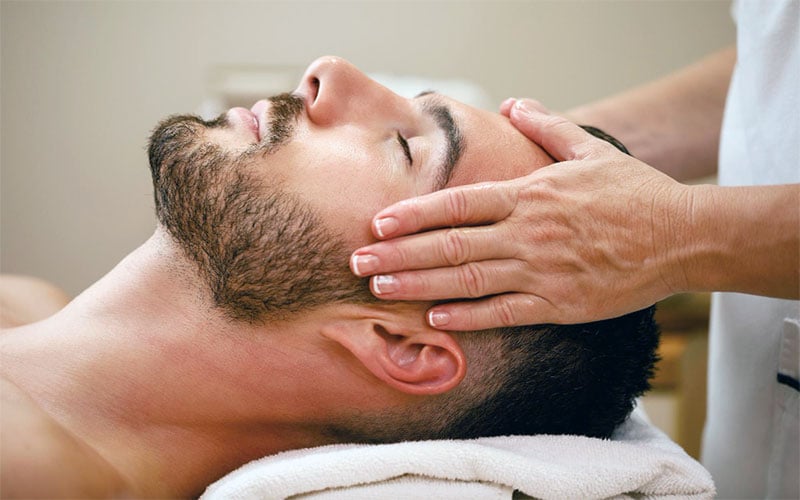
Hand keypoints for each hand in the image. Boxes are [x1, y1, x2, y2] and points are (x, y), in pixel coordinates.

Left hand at [350, 99, 690, 329]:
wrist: (683, 236)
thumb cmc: (635, 193)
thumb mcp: (590, 150)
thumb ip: (546, 126)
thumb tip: (512, 105)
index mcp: (530, 194)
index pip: (458, 204)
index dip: (413, 214)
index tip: (378, 223)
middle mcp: (528, 233)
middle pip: (449, 245)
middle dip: (398, 254)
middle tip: (356, 262)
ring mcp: (543, 270)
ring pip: (468, 280)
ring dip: (418, 286)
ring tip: (379, 289)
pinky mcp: (560, 304)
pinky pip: (505, 312)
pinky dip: (468, 317)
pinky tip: (434, 319)